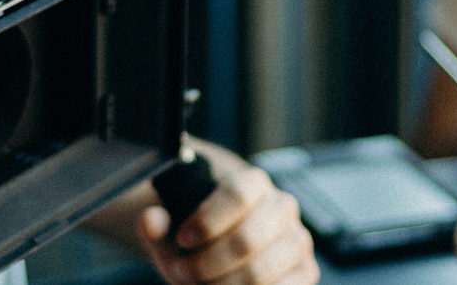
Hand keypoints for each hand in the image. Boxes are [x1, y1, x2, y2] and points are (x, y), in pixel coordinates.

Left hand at [135, 166, 318, 284]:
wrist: (226, 252)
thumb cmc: (200, 238)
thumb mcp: (173, 230)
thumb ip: (157, 224)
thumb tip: (150, 219)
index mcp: (253, 183)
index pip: (237, 193)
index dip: (207, 221)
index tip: (182, 239)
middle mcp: (282, 208)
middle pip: (246, 239)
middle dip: (206, 264)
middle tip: (182, 272)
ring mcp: (298, 241)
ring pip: (260, 273)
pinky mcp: (306, 273)